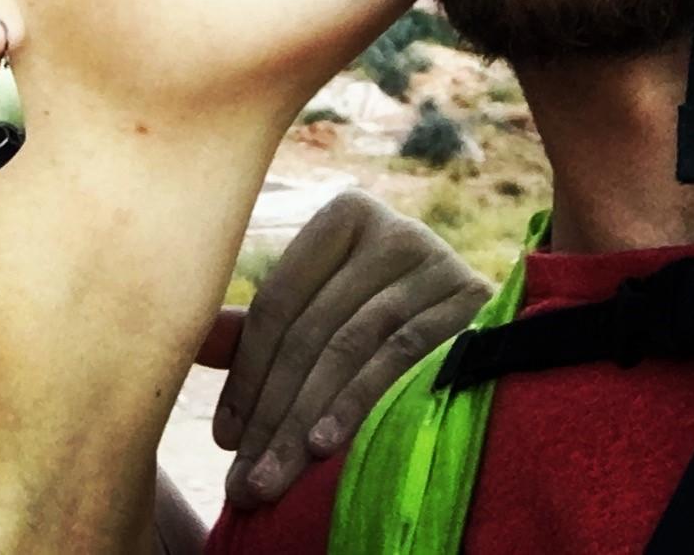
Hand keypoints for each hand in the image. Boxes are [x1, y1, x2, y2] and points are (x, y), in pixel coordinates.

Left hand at [200, 188, 488, 508]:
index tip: (223, 438)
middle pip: (312, 329)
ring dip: (304, 421)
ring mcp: (436, 260)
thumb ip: (265, 328)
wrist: (495, 340)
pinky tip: (326, 449)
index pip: (280, 299)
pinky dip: (357, 403)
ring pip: (349, 348)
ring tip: (272, 478)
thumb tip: (198, 339)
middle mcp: (394, 228)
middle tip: (243, 477)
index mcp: (347, 216)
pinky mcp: (470, 301)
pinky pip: (399, 357)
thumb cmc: (389, 328)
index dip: (246, 372)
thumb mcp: (326, 316)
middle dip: (271, 412)